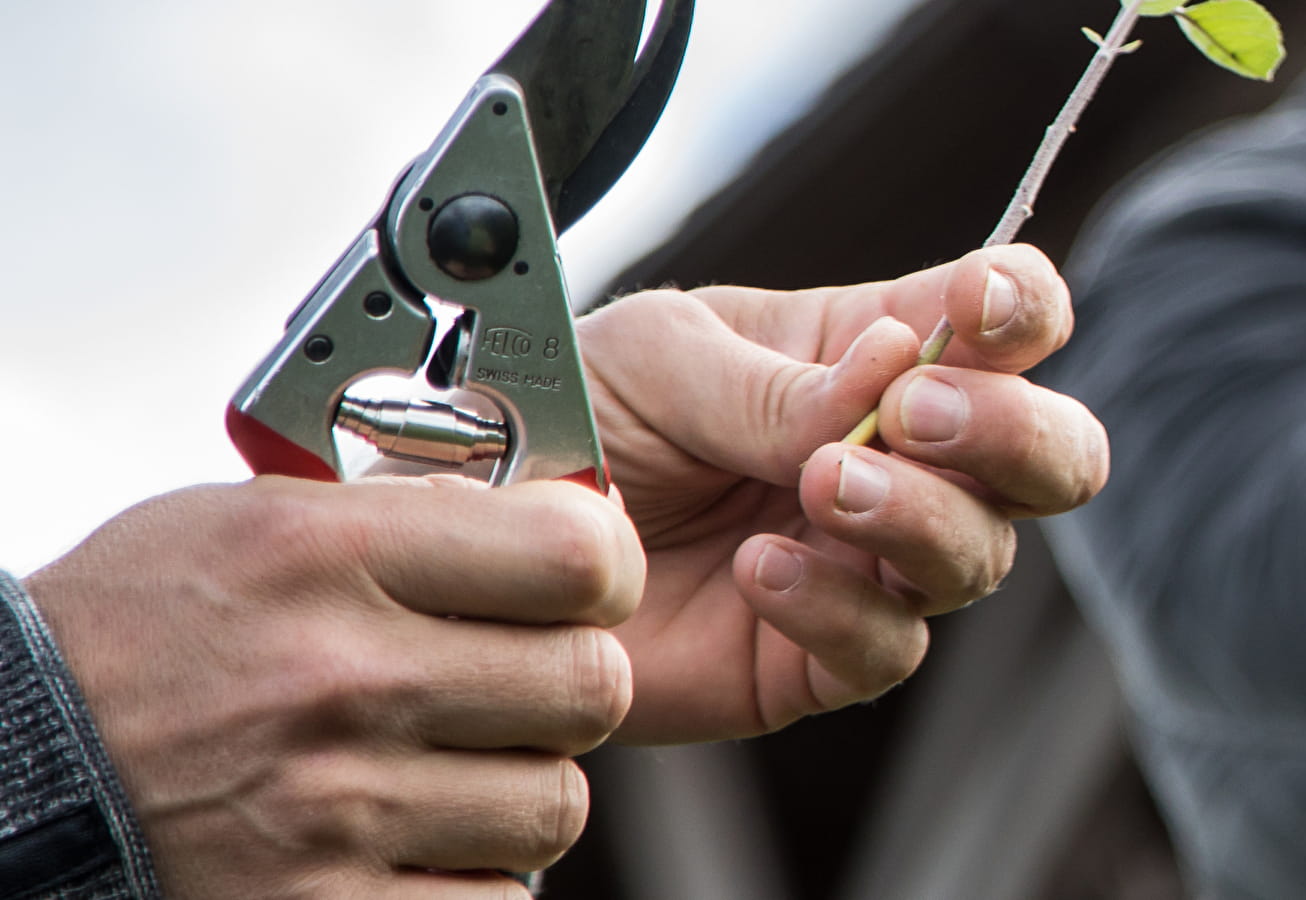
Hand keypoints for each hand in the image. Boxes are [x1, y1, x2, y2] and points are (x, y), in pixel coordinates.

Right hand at [25, 475, 643, 897]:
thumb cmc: (139, 631)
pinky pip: (497, 898)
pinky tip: (419, 832)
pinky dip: (478, 871)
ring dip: (527, 783)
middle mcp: (343, 679)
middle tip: (528, 675)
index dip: (606, 567)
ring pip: (556, 803)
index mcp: (330, 554)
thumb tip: (545, 514)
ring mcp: (338, 809)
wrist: (24, 764)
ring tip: (455, 759)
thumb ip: (407, 513)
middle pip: (592, 686)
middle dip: (574, 679)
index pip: (573, 554)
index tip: (590, 578)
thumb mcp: (257, 518)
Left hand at [578, 243, 1107, 743]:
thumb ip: (781, 381)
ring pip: (980, 556)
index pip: (1006, 321)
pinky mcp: (819, 657)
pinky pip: (885, 646)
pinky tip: (758, 568)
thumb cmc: (584, 415)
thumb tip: (898, 370)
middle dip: (1012, 432)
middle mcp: (895, 462)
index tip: (980, 308)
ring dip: (920, 516)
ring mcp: (866, 562)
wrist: (496, 533)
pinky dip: (837, 606)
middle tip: (911, 415)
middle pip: (1049, 455)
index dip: (1024, 310)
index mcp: (867, 356)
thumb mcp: (664, 358)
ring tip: (819, 485)